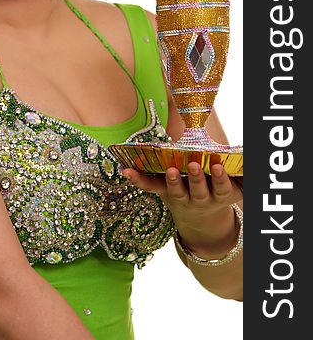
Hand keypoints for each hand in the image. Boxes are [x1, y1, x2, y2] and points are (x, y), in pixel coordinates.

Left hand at [122, 162, 242, 234]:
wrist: (201, 218)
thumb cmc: (220, 191)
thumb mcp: (239, 187)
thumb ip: (245, 175)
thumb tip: (250, 159)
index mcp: (219, 196)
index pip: (221, 189)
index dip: (219, 179)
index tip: (217, 167)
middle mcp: (200, 200)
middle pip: (198, 191)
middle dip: (196, 179)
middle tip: (193, 166)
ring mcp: (180, 197)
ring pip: (176, 192)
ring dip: (172, 181)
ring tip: (170, 170)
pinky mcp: (164, 193)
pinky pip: (150, 187)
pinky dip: (138, 180)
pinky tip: (126, 170)